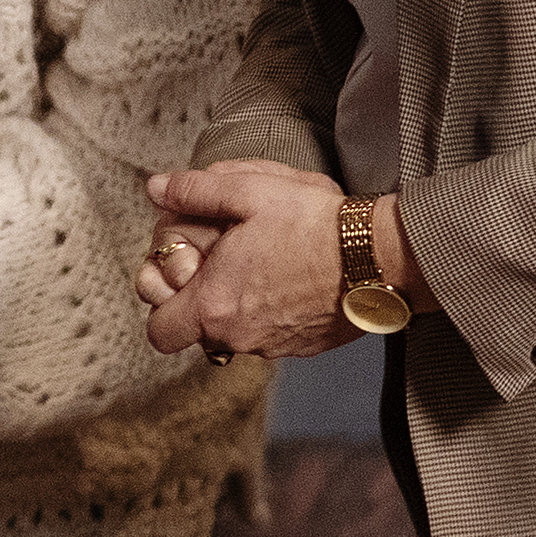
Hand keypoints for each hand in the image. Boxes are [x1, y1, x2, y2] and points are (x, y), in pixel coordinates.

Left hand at [136, 162, 394, 359]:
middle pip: (197, 331)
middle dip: (201, 301)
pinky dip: (271, 313)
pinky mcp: (303, 348)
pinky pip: (270, 336)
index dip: (162, 304)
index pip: (159, 332)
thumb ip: (195, 191)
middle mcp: (239, 336)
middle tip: (221, 266)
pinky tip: (289, 279)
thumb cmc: (315, 224)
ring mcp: (273, 347)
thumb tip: (157, 187)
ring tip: (262, 264)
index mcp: (214, 304)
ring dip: (238, 305)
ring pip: (235, 333)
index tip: (181, 275)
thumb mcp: (249, 191)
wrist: (378, 256)